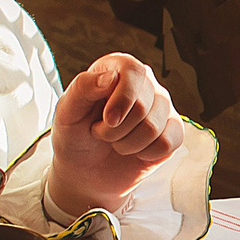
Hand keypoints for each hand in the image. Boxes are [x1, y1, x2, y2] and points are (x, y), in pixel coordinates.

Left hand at [49, 53, 180, 216]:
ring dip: (127, 144)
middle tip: (101, 133)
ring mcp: (162, 107)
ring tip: (115, 142)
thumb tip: (112, 77)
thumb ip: (83, 88)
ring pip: (154, 128)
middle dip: (115, 130)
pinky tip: (135, 151)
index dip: (123, 97)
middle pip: (142, 105)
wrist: (85, 171)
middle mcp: (144, 84)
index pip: (134, 71)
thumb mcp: (66, 112)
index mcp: (117, 69)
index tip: (107, 120)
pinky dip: (145, 154)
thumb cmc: (75, 136)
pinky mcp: (173, 131)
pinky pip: (167, 143)